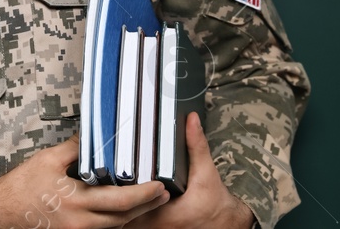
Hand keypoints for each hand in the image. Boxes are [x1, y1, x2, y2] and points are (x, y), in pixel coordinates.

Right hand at [0, 135, 170, 228]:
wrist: (1, 210)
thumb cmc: (22, 186)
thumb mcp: (48, 159)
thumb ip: (76, 148)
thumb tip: (94, 135)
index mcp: (76, 200)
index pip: (121, 200)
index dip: (144, 194)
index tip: (159, 186)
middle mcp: (80, 221)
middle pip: (123, 218)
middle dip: (146, 206)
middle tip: (163, 194)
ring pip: (114, 227)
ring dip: (133, 215)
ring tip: (149, 201)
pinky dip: (115, 222)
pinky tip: (123, 212)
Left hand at [121, 113, 257, 228]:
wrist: (225, 223)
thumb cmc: (216, 203)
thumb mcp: (207, 173)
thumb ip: (196, 146)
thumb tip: (190, 121)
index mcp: (166, 215)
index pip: (134, 203)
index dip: (122, 187)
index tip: (120, 169)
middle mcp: (156, 226)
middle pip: (125, 211)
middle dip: (119, 193)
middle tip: (114, 173)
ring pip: (127, 219)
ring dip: (123, 202)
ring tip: (118, 181)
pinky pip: (134, 221)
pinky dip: (130, 209)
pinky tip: (129, 194)